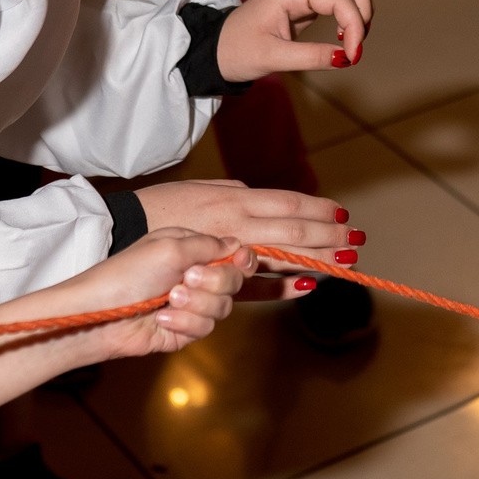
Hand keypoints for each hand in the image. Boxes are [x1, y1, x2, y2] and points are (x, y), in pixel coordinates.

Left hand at [52, 227, 255, 353]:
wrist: (100, 315)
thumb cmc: (127, 274)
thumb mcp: (169, 247)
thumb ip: (208, 245)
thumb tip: (237, 244)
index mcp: (191, 250)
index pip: (233, 254)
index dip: (243, 260)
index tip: (241, 261)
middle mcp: (194, 276)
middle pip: (234, 282)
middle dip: (214, 282)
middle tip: (186, 279)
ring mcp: (190, 304)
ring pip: (222, 307)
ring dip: (195, 303)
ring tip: (168, 300)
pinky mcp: (184, 330)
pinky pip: (205, 328)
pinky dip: (184, 323)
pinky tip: (161, 318)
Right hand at [138, 178, 361, 297]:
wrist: (122, 234)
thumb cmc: (163, 206)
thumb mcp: (202, 189)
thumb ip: (236, 194)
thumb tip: (263, 198)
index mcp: (235, 201)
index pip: (290, 205)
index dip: (321, 211)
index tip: (344, 215)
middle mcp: (237, 227)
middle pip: (294, 233)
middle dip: (330, 237)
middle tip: (356, 241)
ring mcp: (229, 256)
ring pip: (282, 260)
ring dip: (317, 261)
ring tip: (345, 263)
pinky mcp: (218, 281)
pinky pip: (258, 288)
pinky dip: (285, 287)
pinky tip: (309, 286)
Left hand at [216, 0, 370, 80]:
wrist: (213, 50)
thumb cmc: (236, 51)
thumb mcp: (272, 58)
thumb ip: (311, 57)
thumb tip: (347, 58)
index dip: (354, 24)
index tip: (352, 56)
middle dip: (362, 8)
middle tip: (357, 42)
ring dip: (357, 11)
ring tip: (351, 41)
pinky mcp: (303, 5)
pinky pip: (336, 1)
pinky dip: (348, 16)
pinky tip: (341, 38)